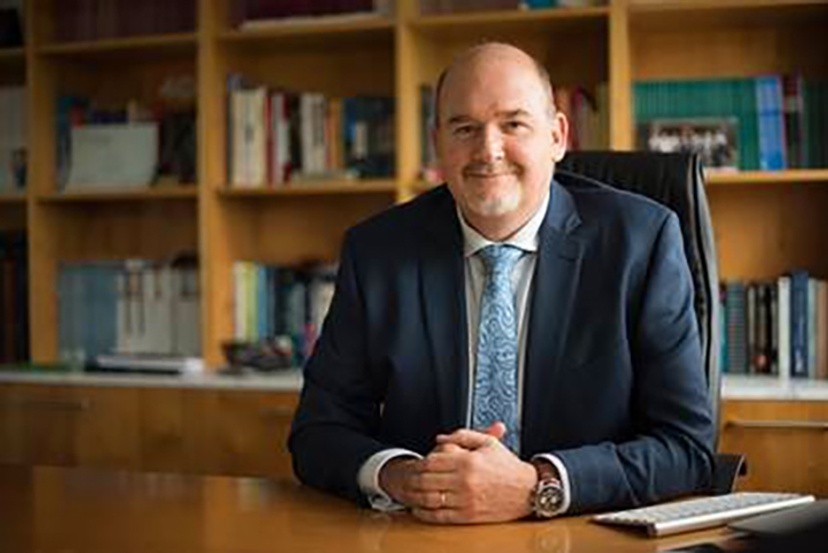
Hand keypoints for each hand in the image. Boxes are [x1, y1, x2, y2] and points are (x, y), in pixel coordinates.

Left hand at [377, 424, 506, 507]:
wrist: (528, 491)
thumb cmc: (508, 467)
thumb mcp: (488, 443)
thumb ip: (461, 435)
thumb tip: (439, 438)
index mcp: (468, 461)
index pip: (432, 461)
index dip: (419, 462)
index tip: (416, 463)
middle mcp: (465, 481)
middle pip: (426, 479)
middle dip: (413, 479)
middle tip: (409, 478)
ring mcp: (466, 500)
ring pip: (429, 498)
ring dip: (415, 496)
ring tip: (410, 493)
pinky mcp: (468, 516)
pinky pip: (439, 516)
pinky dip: (424, 513)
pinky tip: (419, 509)